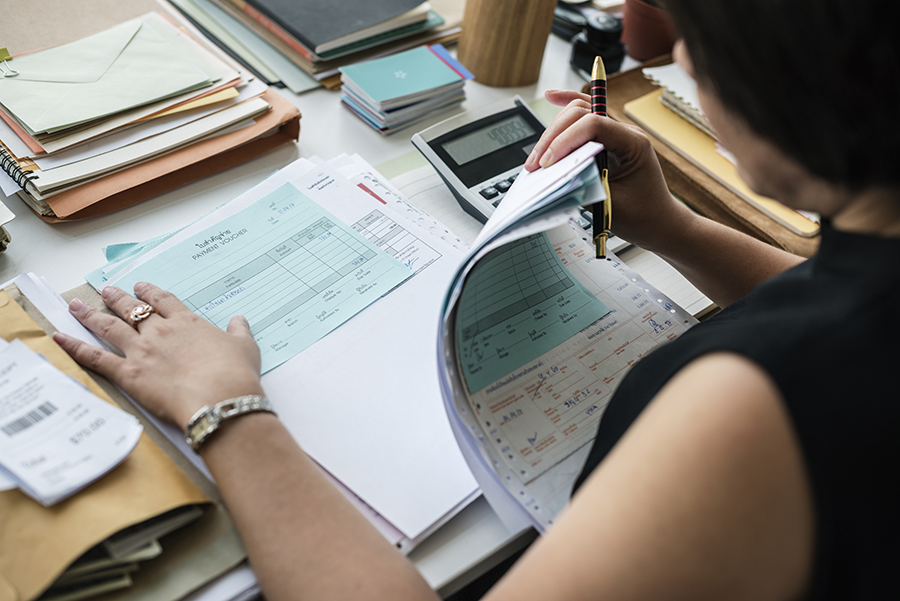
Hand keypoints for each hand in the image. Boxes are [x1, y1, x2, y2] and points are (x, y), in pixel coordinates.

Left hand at [53, 282, 263, 429]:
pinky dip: (74, 347)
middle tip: (106, 290)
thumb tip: (239, 320)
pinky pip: (95, 357)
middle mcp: (160, 331)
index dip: (151, 292)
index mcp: (187, 323)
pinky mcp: (128, 373)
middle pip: (133, 309)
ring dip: (90, 315)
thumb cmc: (235, 374)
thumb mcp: (245, 347)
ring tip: (77, 306)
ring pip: (109, 327)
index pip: (164, 301)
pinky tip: (59, 337)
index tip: (142, 286)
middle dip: (117, 298)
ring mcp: (141, 351)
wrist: (220, 397)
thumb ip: (239, 331)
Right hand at [524, 90, 694, 251]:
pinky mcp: (605, 142)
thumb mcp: (610, 205)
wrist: (659, 223)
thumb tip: (553, 175)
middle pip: (582, 114)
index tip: (547, 163)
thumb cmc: (643, 216)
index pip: (594, 125)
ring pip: (578, 114)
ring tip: (536, 158)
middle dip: (554, 136)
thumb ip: (583, 187)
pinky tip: (552, 97)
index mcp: (634, 143)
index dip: (565, 140)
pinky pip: (584, 118)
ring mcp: (615, 135)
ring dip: (553, 132)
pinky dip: (566, 109)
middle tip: (536, 164)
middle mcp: (625, 133)